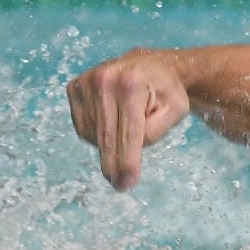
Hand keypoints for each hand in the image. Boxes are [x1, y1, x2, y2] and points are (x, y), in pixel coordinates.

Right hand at [66, 49, 189, 189]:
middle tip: (120, 185)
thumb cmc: (166, 92)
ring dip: (108, 145)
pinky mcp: (74, 88)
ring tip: (125, 128)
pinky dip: (96, 134)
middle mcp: (104, 80)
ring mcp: (85, 82)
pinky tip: (111, 121)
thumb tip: (127, 151)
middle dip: (113, 166)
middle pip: (106, 138)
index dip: (128, 162)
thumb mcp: (176, 110)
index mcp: (132, 84)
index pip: (129, 133)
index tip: (127, 183)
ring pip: (93, 135)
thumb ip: (155, 130)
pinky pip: (82, 127)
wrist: (148, 65)